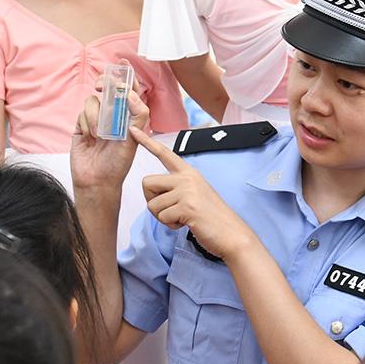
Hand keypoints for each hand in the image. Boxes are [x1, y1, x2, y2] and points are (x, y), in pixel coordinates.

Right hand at [70, 85, 149, 192]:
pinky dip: (86, 124)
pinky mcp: (81, 126)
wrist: (97, 180)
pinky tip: (90, 138)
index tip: (123, 63)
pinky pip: (82, 113)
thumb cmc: (118, 163)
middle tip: (101, 85)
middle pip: (107, 89)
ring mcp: (96, 120)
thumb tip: (130, 93)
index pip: (129, 91)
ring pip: (93, 101)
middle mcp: (112, 116)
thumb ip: (138, 114)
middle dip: (105, 83)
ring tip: (99, 135)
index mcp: (128, 117)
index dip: (126, 76)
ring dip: (95, 116)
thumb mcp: (134, 139)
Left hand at [134, 126, 254, 261]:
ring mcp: (187, 190)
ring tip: (182, 217)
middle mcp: (187, 177)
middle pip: (147, 182)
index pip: (164, 153)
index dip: (147, 142)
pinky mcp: (186, 206)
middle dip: (151, 201)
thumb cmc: (211, 218)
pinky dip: (170, 225)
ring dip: (162, 217)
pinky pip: (162, 217)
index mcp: (188, 172)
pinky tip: (186, 223)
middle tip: (168, 210)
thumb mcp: (195, 194)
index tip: (133, 129)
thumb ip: (177, 188)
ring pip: (152, 204)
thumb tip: (155, 195)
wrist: (231, 234)